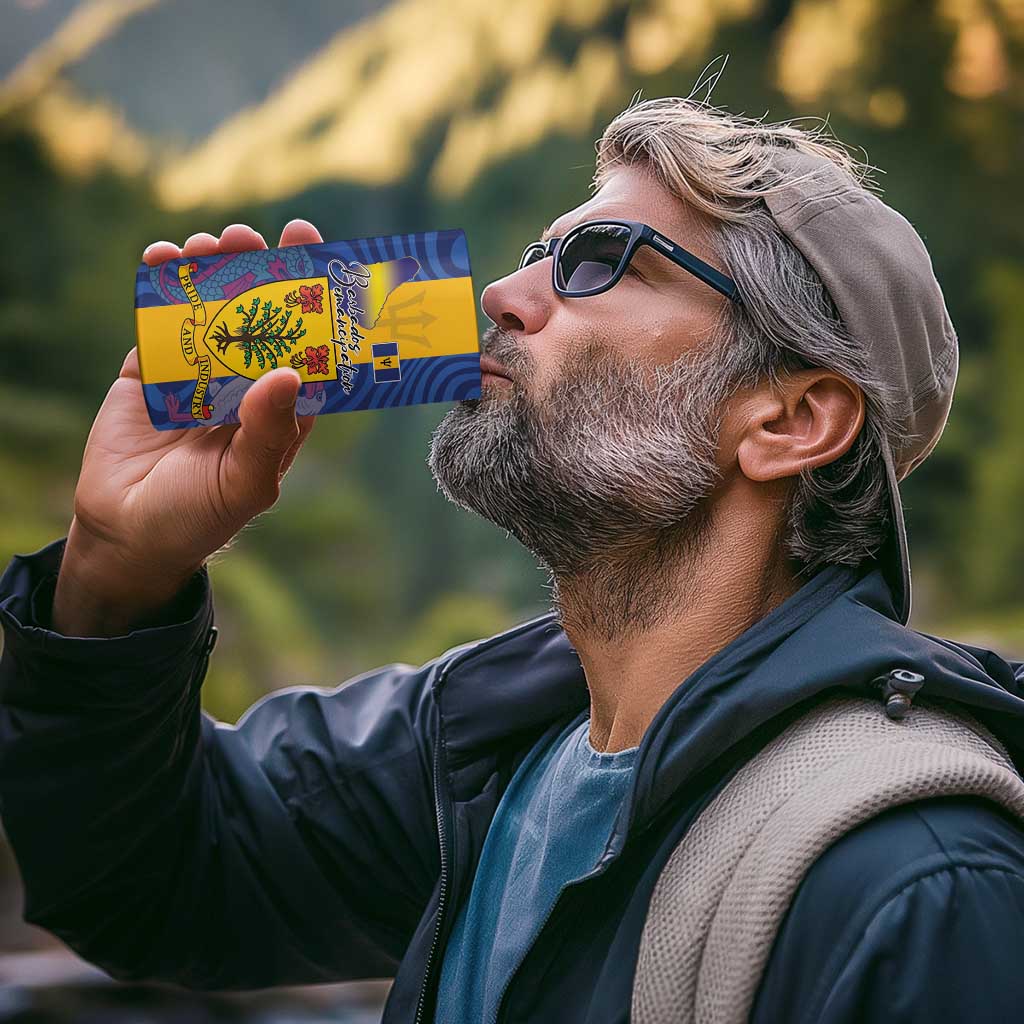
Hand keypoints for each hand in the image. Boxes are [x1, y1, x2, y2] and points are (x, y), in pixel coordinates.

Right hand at [53, 220, 323, 636]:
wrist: (127, 533)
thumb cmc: (199, 517)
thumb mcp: (244, 483)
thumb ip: (268, 432)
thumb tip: (288, 372)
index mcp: (281, 409)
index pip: (307, 346)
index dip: (314, 302)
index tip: (315, 256)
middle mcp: (246, 383)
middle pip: (259, 316)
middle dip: (259, 272)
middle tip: (253, 237)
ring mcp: (198, 373)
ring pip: (212, 308)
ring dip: (212, 271)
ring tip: (210, 244)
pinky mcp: (151, 370)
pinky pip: (160, 320)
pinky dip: (160, 287)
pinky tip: (163, 258)